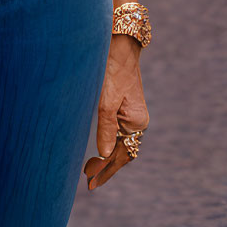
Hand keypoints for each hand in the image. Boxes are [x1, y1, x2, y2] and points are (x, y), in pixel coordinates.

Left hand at [83, 35, 148, 190]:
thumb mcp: (105, 99)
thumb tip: (105, 155)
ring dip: (107, 158)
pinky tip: (98, 150)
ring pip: (120, 143)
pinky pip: (117, 132)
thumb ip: (105, 127)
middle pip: (123, 152)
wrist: (117, 44)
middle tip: (88, 182)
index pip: (122, 155)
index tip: (90, 182)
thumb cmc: (111, 69)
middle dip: (106, 167)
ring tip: (89, 170)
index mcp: (136, 122)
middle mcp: (137, 121)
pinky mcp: (123, 107)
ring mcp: (131, 114)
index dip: (106, 170)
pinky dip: (108, 143)